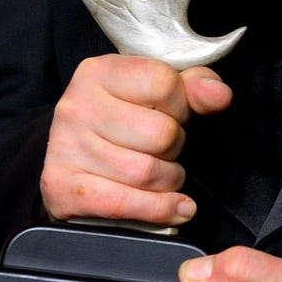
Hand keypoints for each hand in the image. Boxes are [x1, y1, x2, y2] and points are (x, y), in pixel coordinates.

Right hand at [40, 55, 231, 229]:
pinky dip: (160, 209)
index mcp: (99, 72)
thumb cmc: (120, 120)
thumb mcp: (153, 93)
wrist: (68, 158)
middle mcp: (78, 106)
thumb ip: (193, 88)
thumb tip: (219, 94)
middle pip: (160, 133)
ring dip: (170, 180)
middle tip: (165, 149)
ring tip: (166, 175)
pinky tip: (176, 206)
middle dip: (176, 147)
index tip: (173, 115)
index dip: (182, 105)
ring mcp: (67, 147)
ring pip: (147, 172)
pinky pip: (125, 204)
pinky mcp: (63, 187)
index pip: (164, 83)